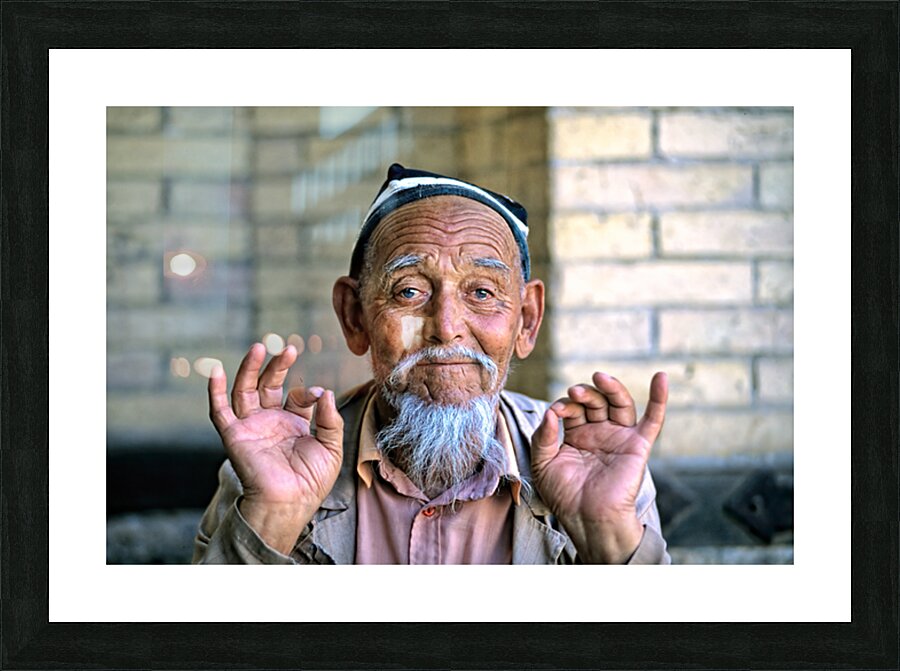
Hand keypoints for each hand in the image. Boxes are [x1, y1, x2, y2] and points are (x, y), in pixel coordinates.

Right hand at [207, 343, 343, 553]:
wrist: (290, 502)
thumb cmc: (312, 481)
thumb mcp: (331, 447)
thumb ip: (330, 419)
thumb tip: (325, 391)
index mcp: (293, 424)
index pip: (296, 397)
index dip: (308, 392)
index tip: (318, 394)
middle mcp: (270, 422)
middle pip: (269, 385)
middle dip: (278, 366)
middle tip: (288, 348)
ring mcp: (251, 427)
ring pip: (245, 390)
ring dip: (250, 368)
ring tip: (259, 347)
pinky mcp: (234, 435)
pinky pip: (219, 411)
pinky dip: (214, 391)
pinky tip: (215, 370)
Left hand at [531, 372, 666, 563]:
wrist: (588, 518)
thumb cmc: (565, 495)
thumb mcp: (543, 463)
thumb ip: (543, 437)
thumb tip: (549, 412)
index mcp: (577, 435)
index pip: (573, 409)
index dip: (565, 405)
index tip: (555, 413)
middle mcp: (599, 432)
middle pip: (596, 401)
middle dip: (585, 394)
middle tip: (575, 392)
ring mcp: (620, 437)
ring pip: (620, 404)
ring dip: (611, 388)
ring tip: (599, 377)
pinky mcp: (638, 446)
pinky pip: (653, 420)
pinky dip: (659, 398)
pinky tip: (661, 378)